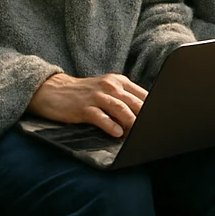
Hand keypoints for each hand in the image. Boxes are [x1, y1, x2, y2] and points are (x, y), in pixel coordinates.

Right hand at [28, 72, 147, 137]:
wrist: (53, 90)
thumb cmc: (84, 93)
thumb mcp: (107, 89)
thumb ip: (124, 97)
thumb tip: (144, 114)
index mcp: (120, 81)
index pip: (143, 94)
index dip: (153, 108)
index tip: (160, 120)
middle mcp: (111, 86)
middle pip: (135, 102)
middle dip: (145, 117)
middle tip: (152, 130)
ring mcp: (97, 96)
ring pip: (121, 108)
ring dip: (131, 122)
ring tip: (137, 134)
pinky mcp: (84, 107)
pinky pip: (101, 117)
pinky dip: (111, 126)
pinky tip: (117, 134)